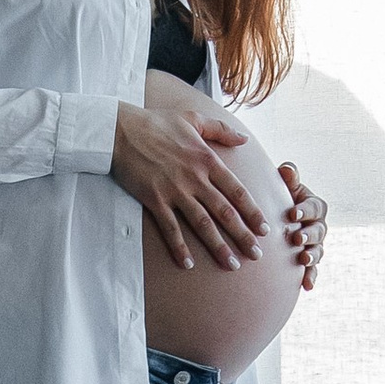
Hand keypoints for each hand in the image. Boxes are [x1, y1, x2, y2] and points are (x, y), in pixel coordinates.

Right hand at [112, 74, 268, 269]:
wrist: (120, 130)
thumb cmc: (156, 122)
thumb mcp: (193, 118)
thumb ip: (221, 130)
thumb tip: (244, 139)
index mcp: (207, 160)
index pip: (237, 191)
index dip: (252, 212)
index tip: (264, 229)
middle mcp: (195, 178)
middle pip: (224, 212)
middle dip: (243, 236)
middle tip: (257, 255)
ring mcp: (174, 191)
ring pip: (202, 224)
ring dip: (218, 246)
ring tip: (232, 265)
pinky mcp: (154, 200)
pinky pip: (170, 228)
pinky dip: (179, 247)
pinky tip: (188, 264)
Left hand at [280, 161, 329, 289]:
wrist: (273, 220)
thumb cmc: (279, 198)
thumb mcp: (284, 187)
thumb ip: (289, 178)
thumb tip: (286, 169)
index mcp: (314, 206)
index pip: (314, 207)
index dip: (305, 210)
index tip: (293, 213)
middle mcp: (318, 226)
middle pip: (319, 230)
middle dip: (309, 235)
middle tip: (296, 238)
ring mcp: (315, 245)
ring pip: (318, 251)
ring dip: (312, 256)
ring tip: (303, 259)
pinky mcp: (308, 262)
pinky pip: (313, 270)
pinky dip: (311, 277)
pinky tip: (307, 286)